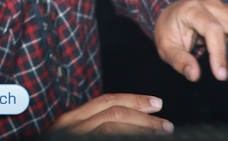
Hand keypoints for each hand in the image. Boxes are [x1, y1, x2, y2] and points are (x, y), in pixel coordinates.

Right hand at [52, 93, 173, 134]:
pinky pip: (108, 139)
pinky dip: (128, 138)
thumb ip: (94, 127)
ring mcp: (75, 136)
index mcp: (71, 119)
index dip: (133, 100)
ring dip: (141, 128)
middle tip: (165, 123)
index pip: (106, 101)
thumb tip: (128, 123)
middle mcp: (72, 125)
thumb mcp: (75, 134)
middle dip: (142, 115)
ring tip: (161, 133)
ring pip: (112, 126)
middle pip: (112, 111)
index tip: (155, 103)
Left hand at [154, 0, 227, 81]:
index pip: (212, 28)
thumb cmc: (168, 31)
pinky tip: (226, 52)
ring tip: (225, 64)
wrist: (170, 14)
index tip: (221, 75)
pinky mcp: (226, 12)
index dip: (219, 52)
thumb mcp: (165, 47)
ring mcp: (219, 6)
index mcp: (191, 10)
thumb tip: (194, 75)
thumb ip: (179, 60)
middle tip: (224, 73)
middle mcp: (208, 5)